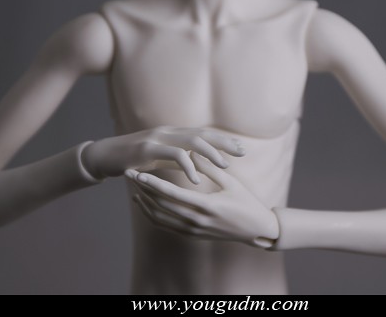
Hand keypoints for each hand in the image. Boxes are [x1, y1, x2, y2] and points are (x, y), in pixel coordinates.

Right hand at [82, 126, 245, 183]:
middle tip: (242, 152)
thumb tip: (200, 165)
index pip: (204, 133)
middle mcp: (168, 132)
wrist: (105, 156)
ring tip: (225, 166)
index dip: (223, 140)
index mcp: (173, 133)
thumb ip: (179, 159)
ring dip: (210, 153)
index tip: (241, 148)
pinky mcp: (147, 149)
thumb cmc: (134, 159)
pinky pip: (173, 155)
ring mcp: (158, 138)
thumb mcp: (160, 158)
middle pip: (202, 133)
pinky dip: (187, 166)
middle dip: (224, 142)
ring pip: (191, 141)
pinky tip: (196, 178)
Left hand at [126, 152, 279, 248]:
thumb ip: (209, 167)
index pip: (172, 194)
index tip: (138, 173)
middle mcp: (196, 220)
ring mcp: (193, 230)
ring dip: (144, 203)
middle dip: (142, 189)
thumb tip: (191, 151)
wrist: (256, 230)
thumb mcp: (231, 182)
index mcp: (206, 206)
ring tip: (134, 189)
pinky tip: (147, 204)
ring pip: (160, 218)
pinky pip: (166, 226)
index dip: (152, 184)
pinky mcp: (192, 235)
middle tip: (129, 174)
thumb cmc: (247, 202)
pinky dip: (153, 215)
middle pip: (160, 205)